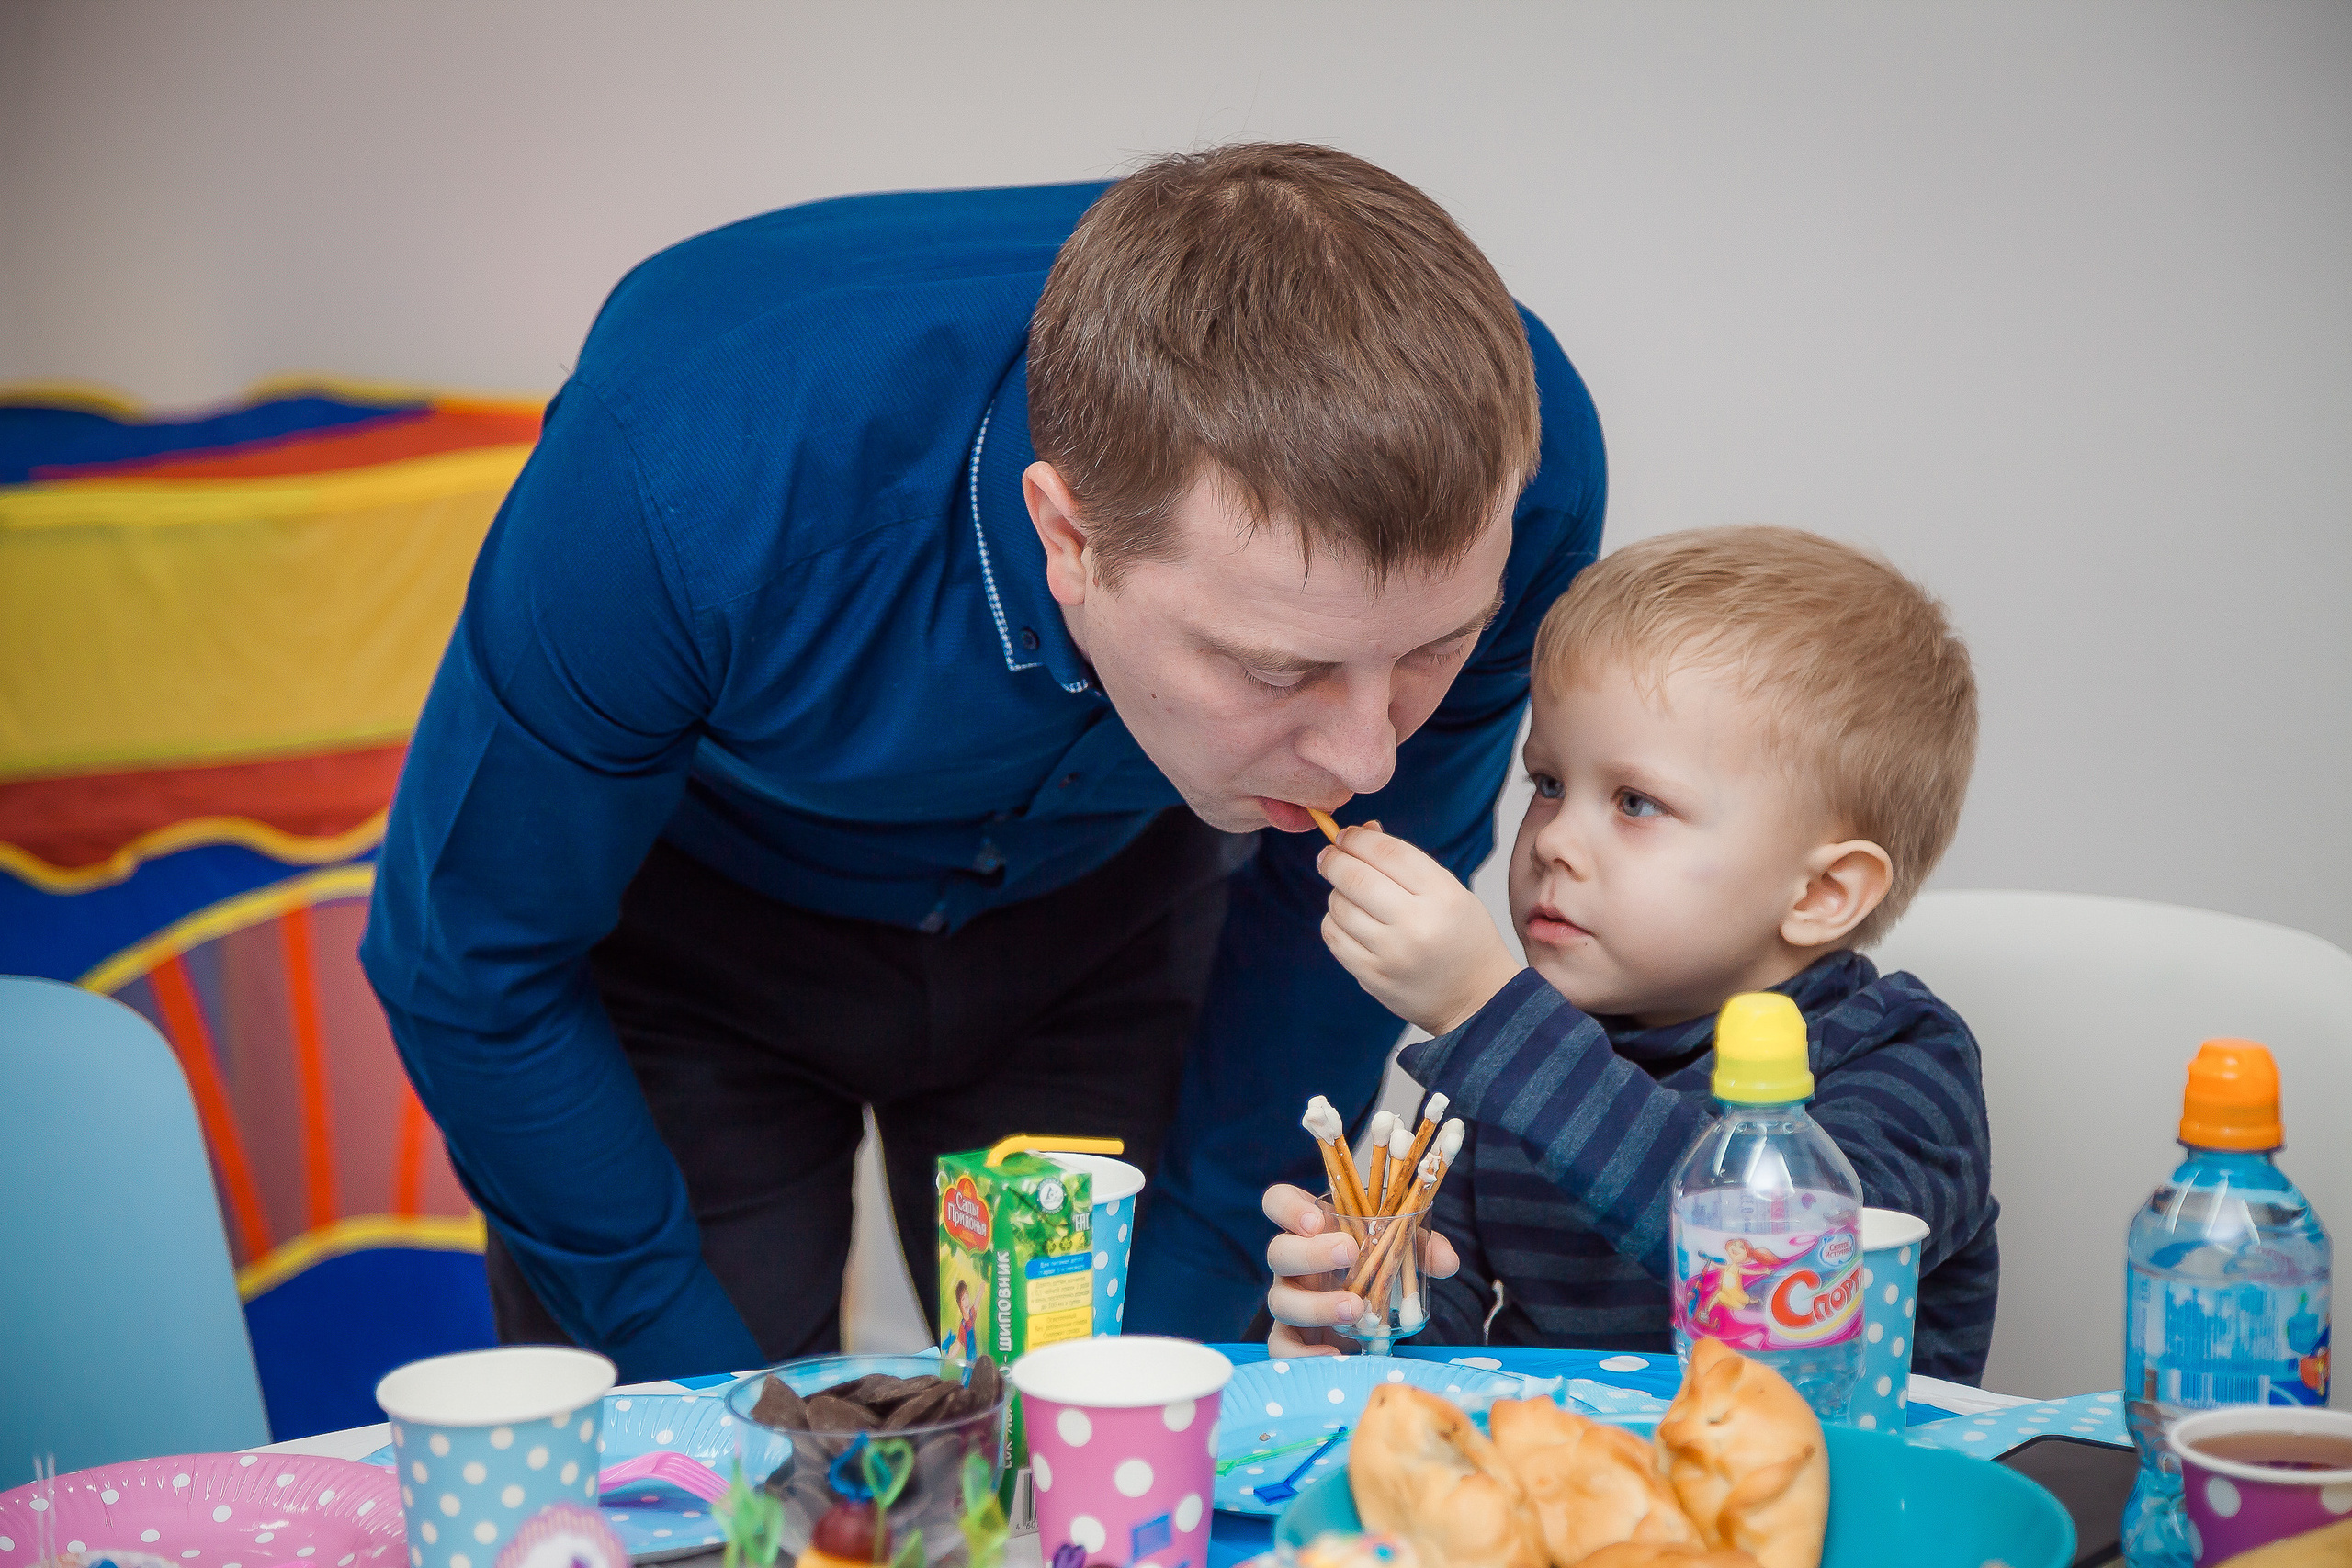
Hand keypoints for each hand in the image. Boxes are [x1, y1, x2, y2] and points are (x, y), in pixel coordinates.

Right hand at [1261, 1182, 1458, 1356]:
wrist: (1365, 1321)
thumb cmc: (1375, 1271)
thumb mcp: (1398, 1251)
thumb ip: (1421, 1249)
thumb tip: (1449, 1261)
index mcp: (1312, 1230)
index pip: (1279, 1203)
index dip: (1288, 1208)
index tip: (1315, 1219)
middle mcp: (1293, 1263)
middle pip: (1278, 1251)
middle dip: (1311, 1253)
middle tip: (1349, 1254)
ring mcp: (1289, 1299)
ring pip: (1280, 1300)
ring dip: (1316, 1305)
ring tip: (1354, 1309)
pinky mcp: (1290, 1337)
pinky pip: (1281, 1346)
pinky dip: (1303, 1353)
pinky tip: (1335, 1353)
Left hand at [1317, 824, 1522, 1035]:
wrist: (1477, 1001)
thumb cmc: (1463, 938)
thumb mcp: (1451, 892)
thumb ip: (1406, 862)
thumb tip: (1360, 832)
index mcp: (1443, 896)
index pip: (1387, 852)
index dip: (1358, 838)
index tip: (1345, 835)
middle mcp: (1417, 924)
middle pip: (1356, 877)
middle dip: (1334, 859)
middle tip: (1329, 855)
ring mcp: (1392, 954)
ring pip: (1340, 906)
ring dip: (1336, 892)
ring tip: (1347, 892)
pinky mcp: (1373, 976)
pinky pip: (1334, 937)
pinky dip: (1334, 921)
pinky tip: (1346, 919)